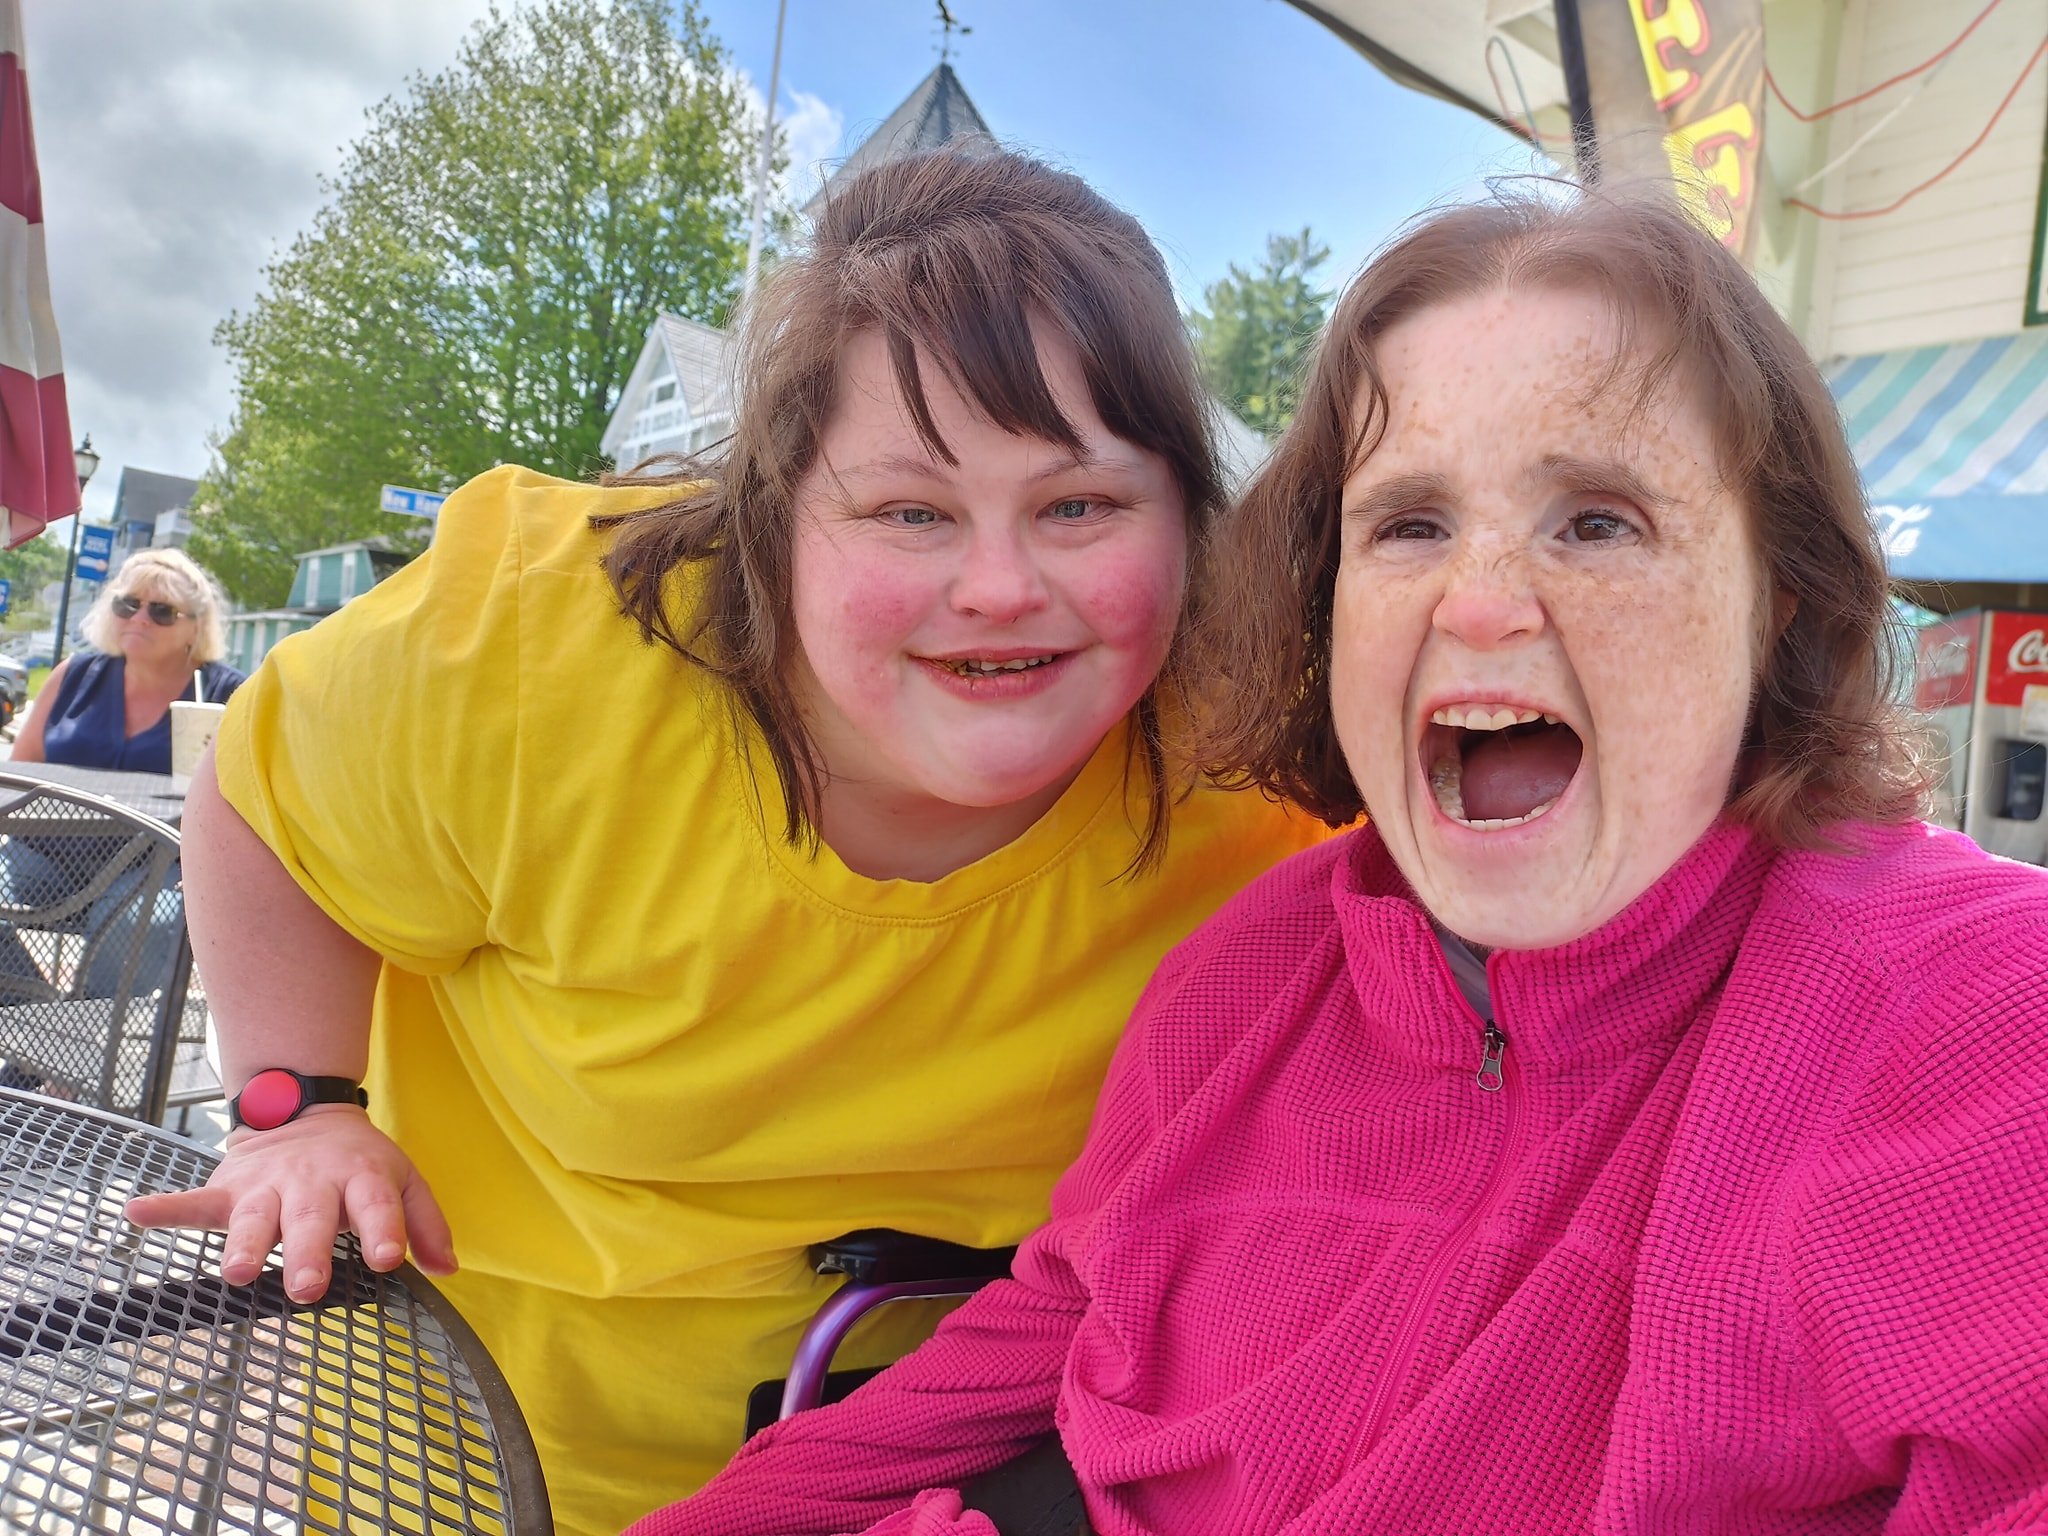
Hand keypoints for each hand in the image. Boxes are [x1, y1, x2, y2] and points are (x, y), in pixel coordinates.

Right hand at [123, 1105, 455, 1302]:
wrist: (307, 1112)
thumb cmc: (362, 1163)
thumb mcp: (405, 1180)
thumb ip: (426, 1225)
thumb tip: (449, 1270)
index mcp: (362, 1179)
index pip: (378, 1206)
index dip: (386, 1231)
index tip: (389, 1259)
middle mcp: (314, 1183)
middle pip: (311, 1219)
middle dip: (309, 1253)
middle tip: (308, 1288)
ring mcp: (268, 1186)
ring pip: (256, 1218)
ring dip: (246, 1245)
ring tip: (237, 1272)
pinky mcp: (230, 1189)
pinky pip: (194, 1200)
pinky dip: (166, 1207)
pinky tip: (138, 1212)